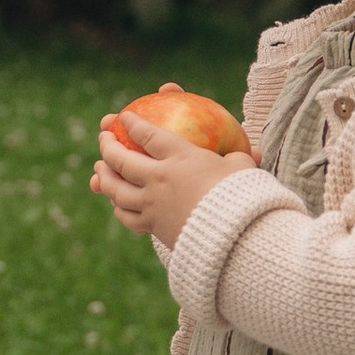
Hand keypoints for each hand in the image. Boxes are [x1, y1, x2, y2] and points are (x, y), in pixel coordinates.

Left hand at [90, 106, 240, 247]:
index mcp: (180, 158)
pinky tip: (116, 203)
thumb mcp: (244, 170)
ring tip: (99, 168)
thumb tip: (254, 152)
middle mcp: (159, 179)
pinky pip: (127, 216)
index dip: (133, 124)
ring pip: (116, 190)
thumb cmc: (242, 197)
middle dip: (107, 146)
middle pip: (122, 160)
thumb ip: (240, 158)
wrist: (234, 237)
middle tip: (103, 137)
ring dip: (104, 177)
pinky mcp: (153, 226)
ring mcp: (152, 204)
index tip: (124, 117)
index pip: (148, 135)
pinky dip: (118, 207)